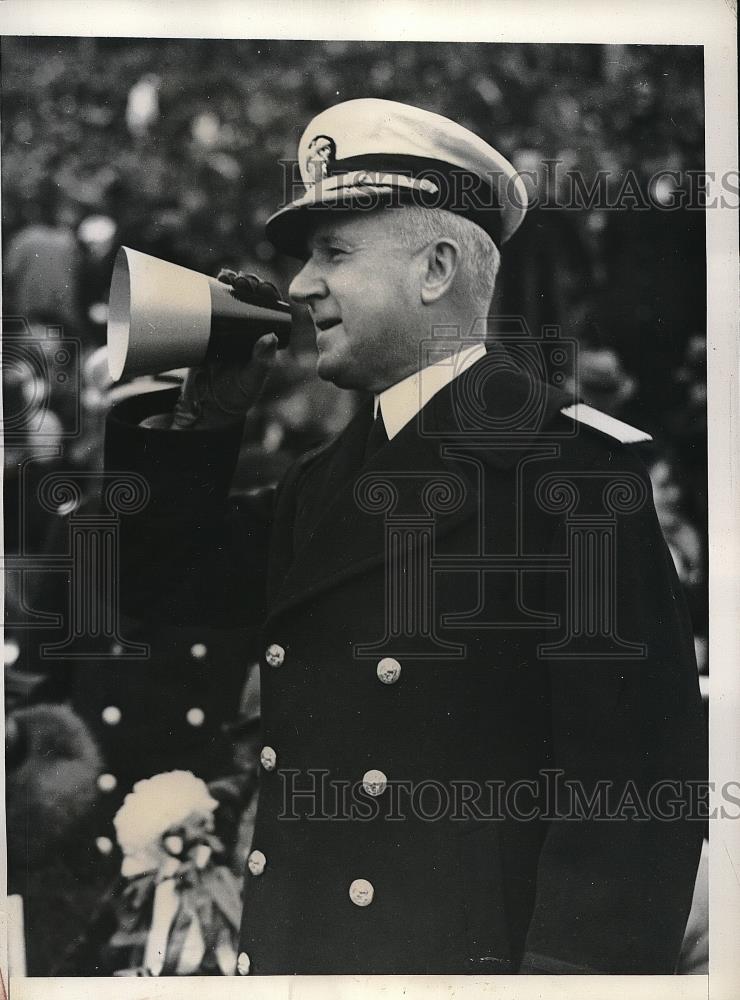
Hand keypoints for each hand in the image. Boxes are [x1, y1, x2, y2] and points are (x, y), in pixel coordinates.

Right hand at [171, 270, 280, 430]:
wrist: (208, 403)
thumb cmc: (237, 394)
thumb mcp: (252, 379)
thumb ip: (261, 362)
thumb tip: (270, 337)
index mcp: (265, 337)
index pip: (271, 310)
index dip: (269, 295)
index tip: (263, 288)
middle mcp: (249, 329)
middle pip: (253, 298)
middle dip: (250, 284)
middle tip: (244, 281)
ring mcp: (229, 327)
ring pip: (234, 297)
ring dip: (233, 282)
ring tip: (229, 277)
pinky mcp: (209, 328)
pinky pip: (213, 304)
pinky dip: (214, 289)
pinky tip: (216, 278)